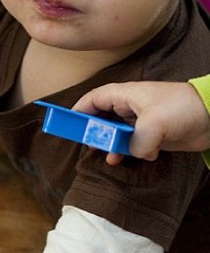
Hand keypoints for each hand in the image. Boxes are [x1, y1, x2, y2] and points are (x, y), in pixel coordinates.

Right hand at [72, 81, 209, 164]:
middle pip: (102, 118)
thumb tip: (131, 153)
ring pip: (116, 134)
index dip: (79, 110)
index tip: (68, 125)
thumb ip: (135, 141)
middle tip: (90, 145)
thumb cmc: (183, 108)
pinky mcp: (153, 134)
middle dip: (94, 132)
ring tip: (112, 157)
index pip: (94, 99)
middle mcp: (131, 107)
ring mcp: (142, 121)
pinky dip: (132, 152)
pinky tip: (139, 157)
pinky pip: (133, 145)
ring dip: (113, 146)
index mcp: (127, 95)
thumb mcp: (154, 124)